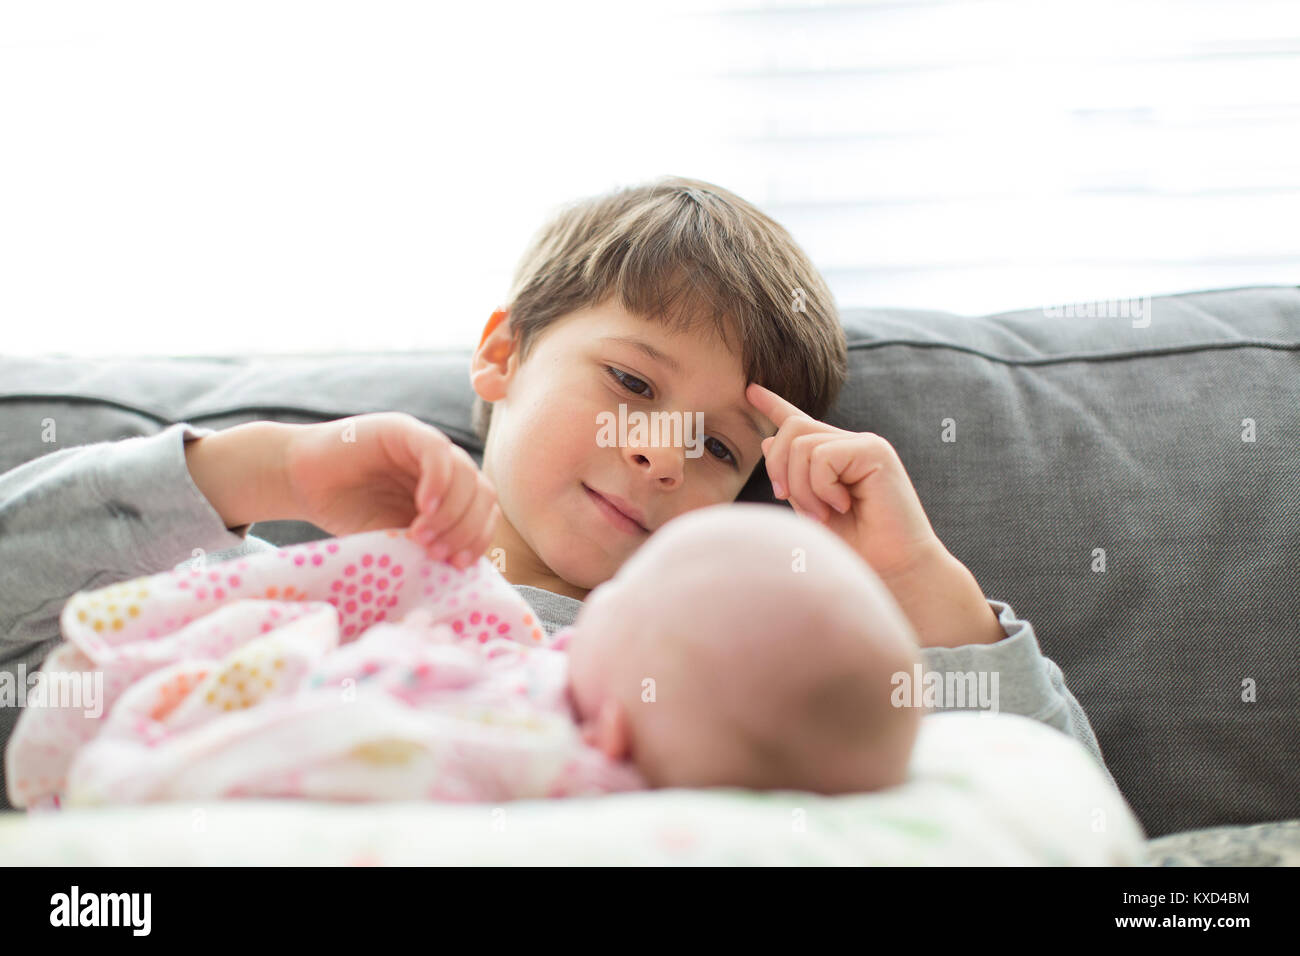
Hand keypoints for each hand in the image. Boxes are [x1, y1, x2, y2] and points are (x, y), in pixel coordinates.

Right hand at [283, 412, 498, 569]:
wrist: (299, 480)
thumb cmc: (346, 512)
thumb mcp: (397, 536)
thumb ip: (429, 543)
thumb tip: (465, 570)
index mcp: (450, 491)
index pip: (484, 511)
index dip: (479, 538)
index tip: (458, 565)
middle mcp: (444, 466)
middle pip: (482, 494)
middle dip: (466, 530)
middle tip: (437, 554)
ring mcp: (426, 445)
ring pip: (467, 475)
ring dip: (452, 513)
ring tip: (421, 537)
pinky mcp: (403, 430)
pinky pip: (437, 452)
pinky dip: (438, 483)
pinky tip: (423, 508)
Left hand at [747, 383, 945, 581]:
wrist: (895, 573)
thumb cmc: (856, 552)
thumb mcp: (810, 513)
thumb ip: (793, 478)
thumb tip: (768, 440)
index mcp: (834, 459)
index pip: (799, 421)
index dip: (773, 404)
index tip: (750, 390)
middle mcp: (850, 445)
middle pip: (792, 429)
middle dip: (778, 467)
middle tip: (789, 501)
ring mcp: (864, 445)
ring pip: (802, 444)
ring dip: (802, 486)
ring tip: (822, 514)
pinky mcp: (875, 451)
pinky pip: (822, 456)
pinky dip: (821, 487)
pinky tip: (842, 506)